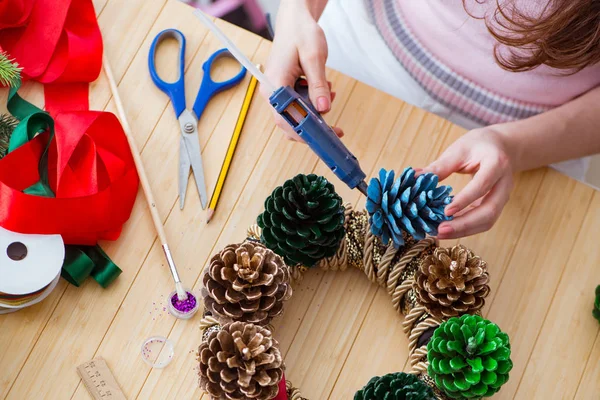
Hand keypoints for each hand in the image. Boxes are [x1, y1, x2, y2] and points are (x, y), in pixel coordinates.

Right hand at [262, 1, 342, 140]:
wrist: (295, 22)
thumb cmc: (301, 34)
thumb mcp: (314, 58)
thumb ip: (318, 85)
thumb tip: (323, 108)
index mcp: (275, 83)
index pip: (284, 118)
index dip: (303, 132)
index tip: (323, 137)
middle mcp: (272, 91)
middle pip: (290, 122)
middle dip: (313, 125)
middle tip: (336, 128)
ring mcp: (278, 91)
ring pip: (296, 115)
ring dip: (315, 111)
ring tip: (330, 93)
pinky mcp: (285, 90)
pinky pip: (299, 105)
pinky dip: (313, 102)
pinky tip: (324, 90)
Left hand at [421, 127, 514, 238]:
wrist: (501, 147)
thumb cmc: (478, 146)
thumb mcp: (458, 150)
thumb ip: (440, 166)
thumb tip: (414, 177)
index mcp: (496, 163)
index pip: (482, 185)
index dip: (465, 200)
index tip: (446, 211)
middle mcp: (504, 183)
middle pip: (490, 211)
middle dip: (465, 224)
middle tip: (441, 230)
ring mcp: (502, 197)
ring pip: (488, 220)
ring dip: (464, 231)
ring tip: (440, 233)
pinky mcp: (495, 205)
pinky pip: (483, 221)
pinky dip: (466, 228)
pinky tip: (447, 229)